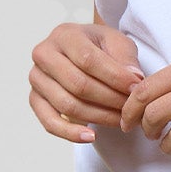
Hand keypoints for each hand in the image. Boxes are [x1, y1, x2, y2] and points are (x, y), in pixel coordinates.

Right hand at [29, 17, 143, 143]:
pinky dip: (70, 133)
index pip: (88, 59)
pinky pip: (49, 122)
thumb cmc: (100, 48)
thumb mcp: (118, 42)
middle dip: (109, 99)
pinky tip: (91, 136)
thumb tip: (134, 78)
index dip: (114, 77)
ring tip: (120, 120)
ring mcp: (36, 78)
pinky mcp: (35, 99)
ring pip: (67, 105)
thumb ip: (126, 58)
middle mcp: (44, 54)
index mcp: (64, 35)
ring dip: (98, 116)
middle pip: (78, 84)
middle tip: (130, 108)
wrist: (81, 52)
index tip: (136, 89)